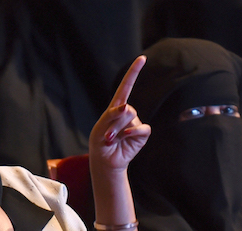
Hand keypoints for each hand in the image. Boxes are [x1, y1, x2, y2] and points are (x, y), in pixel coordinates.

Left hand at [89, 55, 150, 170]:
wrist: (105, 161)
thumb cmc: (99, 143)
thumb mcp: (99, 128)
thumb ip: (111, 115)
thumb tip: (127, 107)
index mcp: (115, 107)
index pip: (126, 86)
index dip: (134, 72)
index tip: (142, 58)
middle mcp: (127, 113)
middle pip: (126, 108)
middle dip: (114, 122)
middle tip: (106, 136)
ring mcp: (135, 123)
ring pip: (131, 118)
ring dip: (118, 129)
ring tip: (111, 139)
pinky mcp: (142, 134)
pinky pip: (142, 128)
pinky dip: (133, 132)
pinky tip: (124, 138)